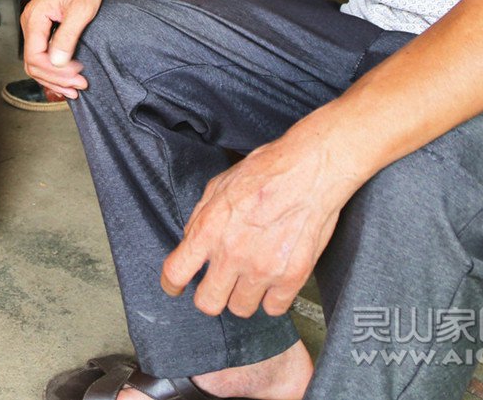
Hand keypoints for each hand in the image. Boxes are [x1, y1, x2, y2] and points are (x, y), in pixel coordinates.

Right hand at [17, 0, 108, 98]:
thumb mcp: (80, 10)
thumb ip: (66, 36)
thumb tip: (56, 61)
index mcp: (35, 16)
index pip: (35, 56)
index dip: (55, 71)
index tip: (77, 74)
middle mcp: (30, 23)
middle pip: (33, 63)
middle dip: (56, 79)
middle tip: (79, 85)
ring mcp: (35, 27)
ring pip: (37, 63)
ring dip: (55, 78)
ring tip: (75, 87)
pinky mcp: (42, 31)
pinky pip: (42, 56)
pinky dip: (55, 71)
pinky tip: (68, 78)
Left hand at [160, 133, 356, 317]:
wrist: (310, 172)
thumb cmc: (267, 172)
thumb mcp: (219, 186)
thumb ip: (201, 217)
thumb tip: (191, 240)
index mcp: (210, 229)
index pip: (175, 273)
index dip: (172, 284)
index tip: (176, 287)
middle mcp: (233, 254)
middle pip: (208, 303)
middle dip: (209, 295)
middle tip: (217, 284)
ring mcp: (263, 269)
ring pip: (241, 309)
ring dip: (242, 296)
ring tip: (250, 277)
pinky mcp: (292, 277)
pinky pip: (274, 308)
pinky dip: (272, 298)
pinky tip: (272, 280)